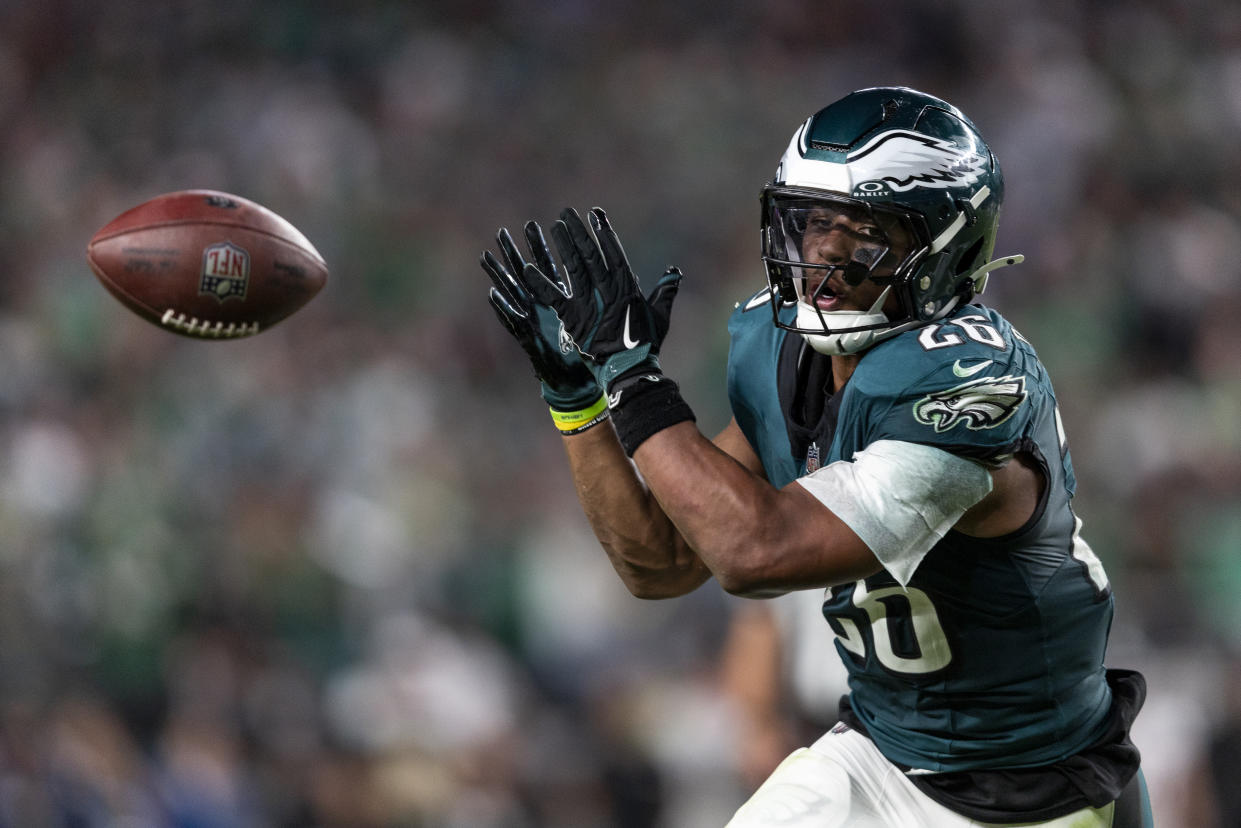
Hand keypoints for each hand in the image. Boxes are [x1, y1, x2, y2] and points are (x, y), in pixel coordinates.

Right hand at [482, 221, 601, 410]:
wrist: (589, 383)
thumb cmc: (599, 352)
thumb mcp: (612, 320)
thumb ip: (620, 297)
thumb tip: (632, 279)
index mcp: (566, 300)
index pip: (555, 266)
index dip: (550, 245)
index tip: (549, 224)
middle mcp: (547, 308)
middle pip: (530, 274)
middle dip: (519, 251)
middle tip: (509, 230)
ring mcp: (536, 322)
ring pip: (514, 293)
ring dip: (501, 274)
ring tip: (487, 256)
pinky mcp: (531, 339)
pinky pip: (514, 322)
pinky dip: (503, 309)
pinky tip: (493, 294)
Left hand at [521, 206, 682, 389]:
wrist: (629, 369)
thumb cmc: (645, 344)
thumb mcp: (660, 315)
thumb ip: (665, 291)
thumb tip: (674, 272)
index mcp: (627, 287)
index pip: (614, 252)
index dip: (603, 232)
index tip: (594, 214)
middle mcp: (607, 290)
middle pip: (590, 254)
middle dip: (579, 232)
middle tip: (567, 213)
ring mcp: (589, 303)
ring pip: (574, 267)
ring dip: (563, 246)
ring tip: (554, 227)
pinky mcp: (572, 318)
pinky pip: (553, 297)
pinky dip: (540, 284)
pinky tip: (528, 269)